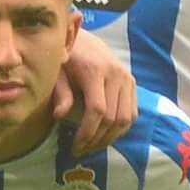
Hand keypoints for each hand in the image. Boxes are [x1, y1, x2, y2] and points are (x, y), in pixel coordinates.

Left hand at [56, 29, 135, 151]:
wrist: (82, 39)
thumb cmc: (64, 58)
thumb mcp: (57, 73)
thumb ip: (60, 93)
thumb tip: (59, 116)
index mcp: (95, 71)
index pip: (97, 110)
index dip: (87, 132)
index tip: (75, 146)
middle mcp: (116, 74)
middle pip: (113, 117)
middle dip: (97, 139)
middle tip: (81, 150)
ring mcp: (127, 78)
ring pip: (126, 117)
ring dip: (110, 137)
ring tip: (93, 146)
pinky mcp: (132, 82)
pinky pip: (132, 111)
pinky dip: (121, 127)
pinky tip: (106, 134)